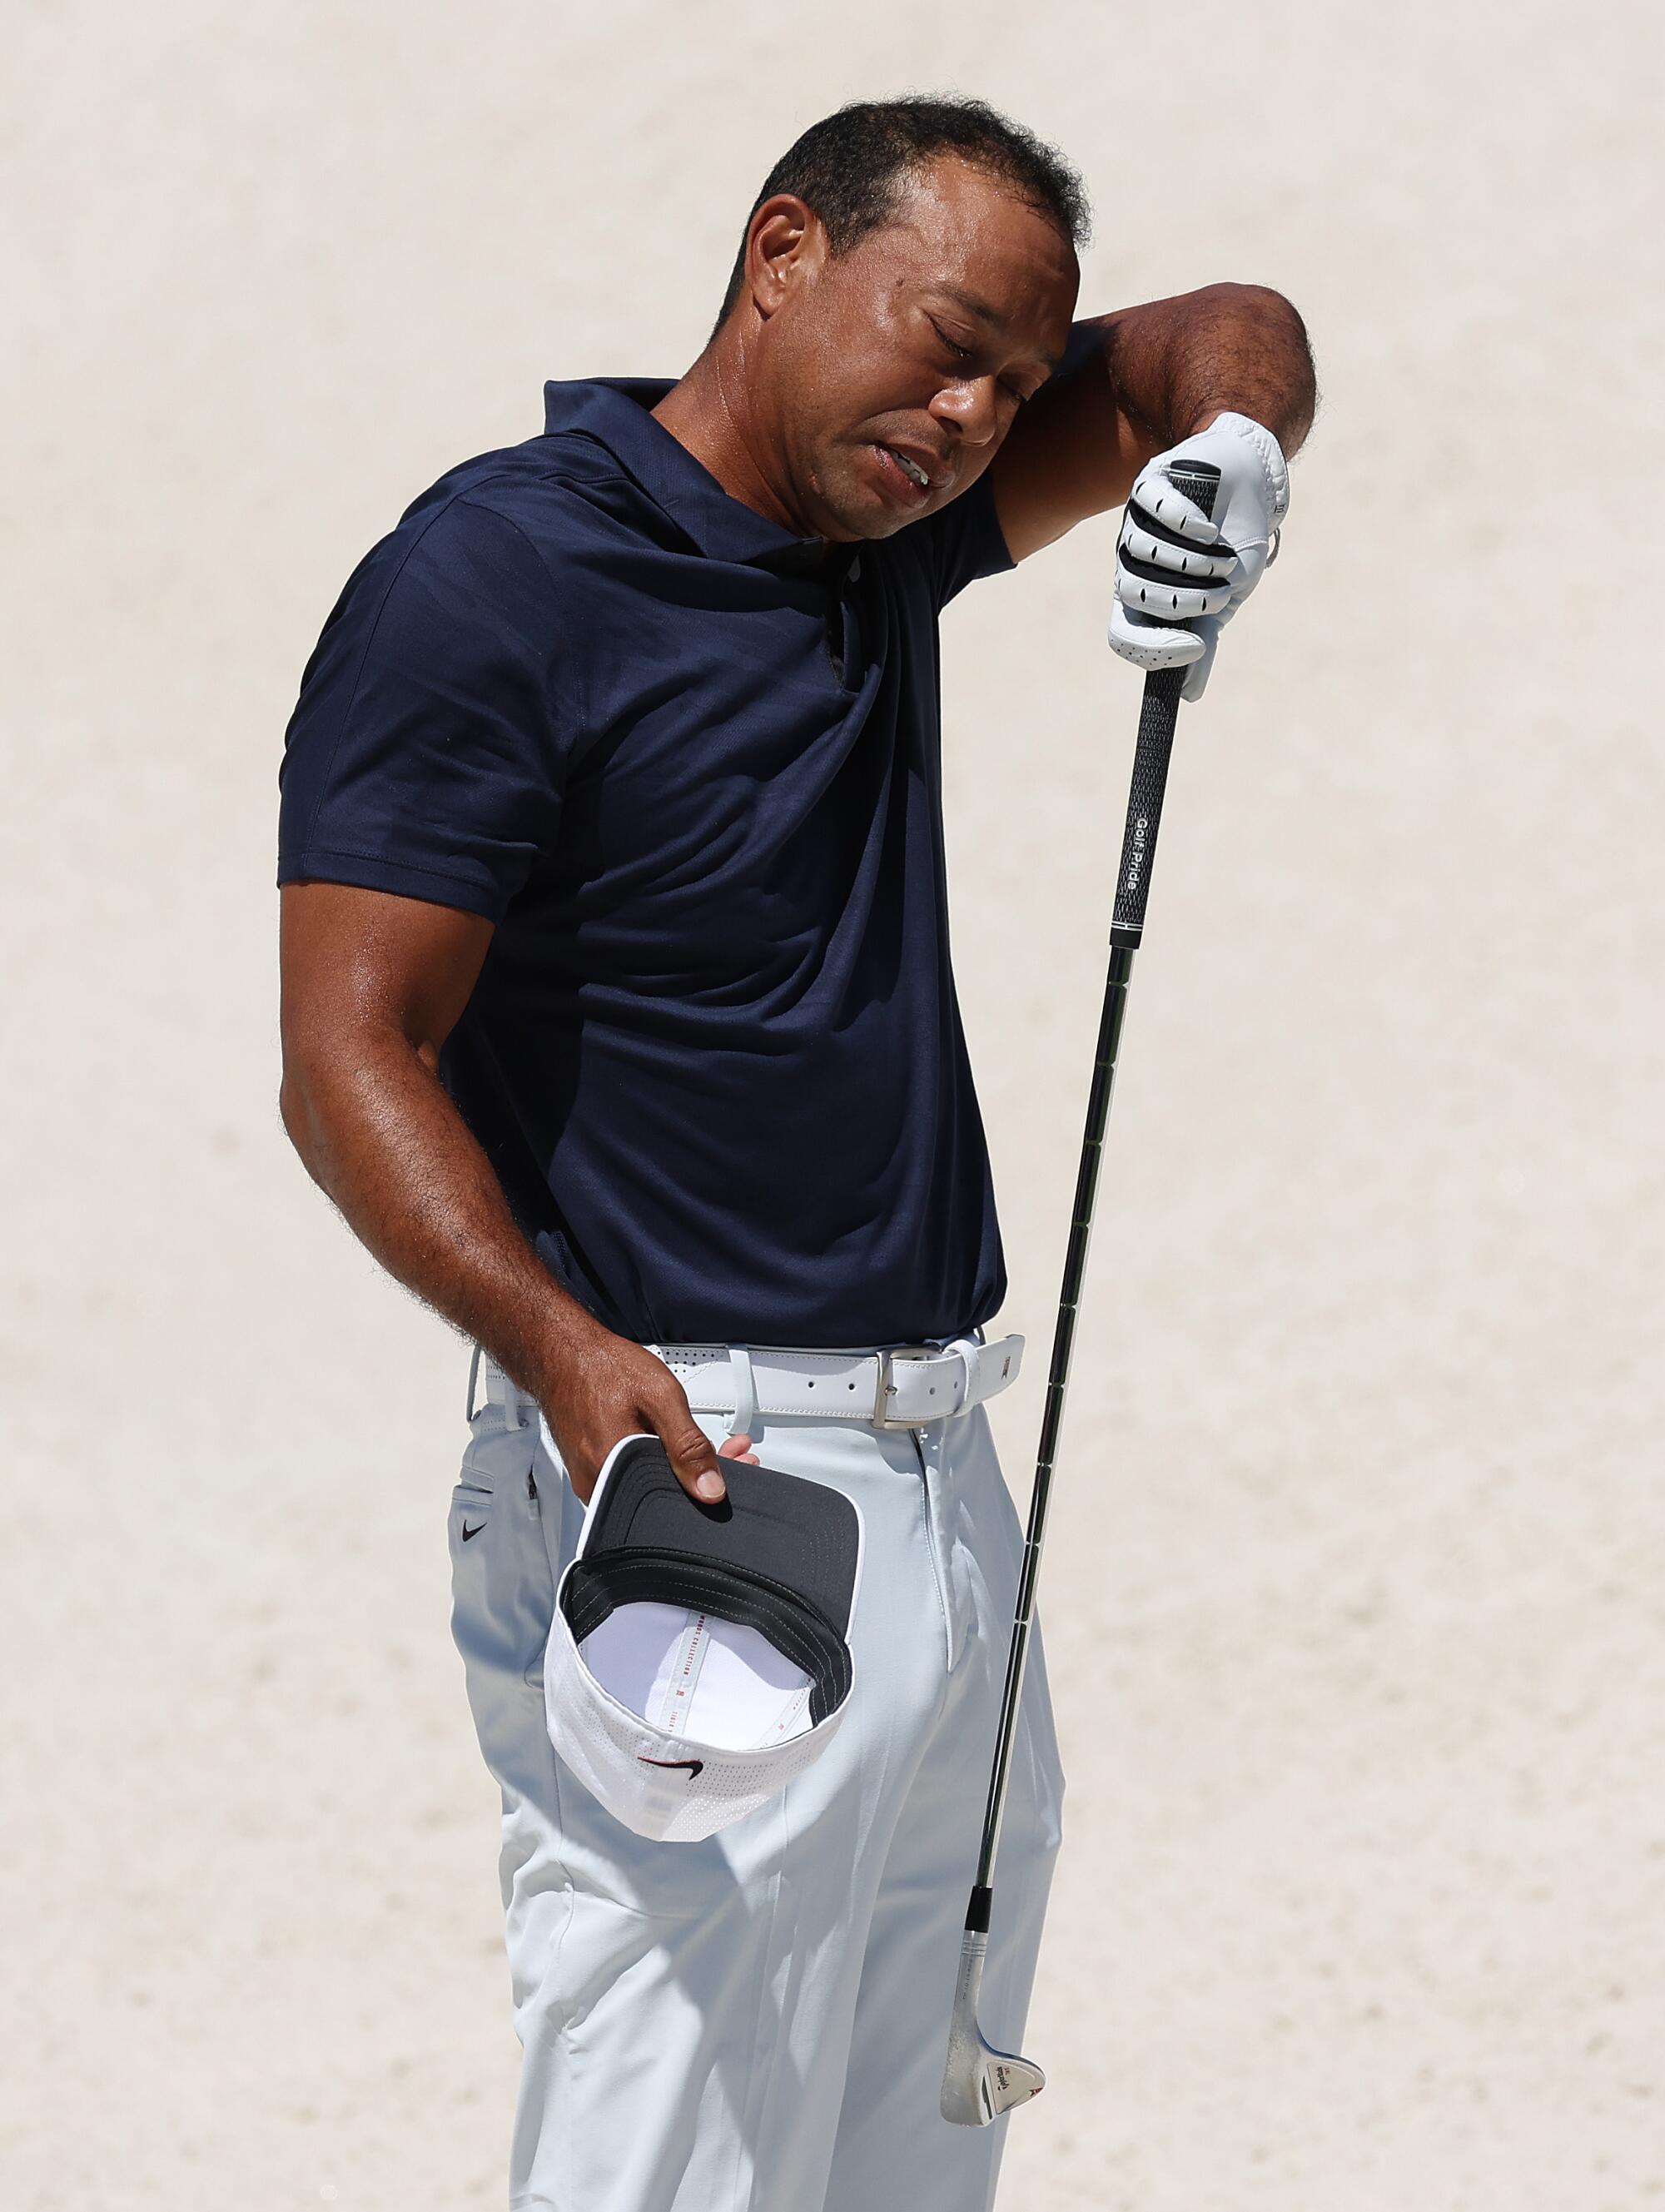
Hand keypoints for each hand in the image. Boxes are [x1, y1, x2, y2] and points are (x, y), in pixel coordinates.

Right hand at [532, 1317, 760, 1504]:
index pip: (678, 1499)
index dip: (716, 1484)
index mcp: (615, 1471)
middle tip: (730, 1452)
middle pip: (667, 1495)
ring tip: (708, 1444)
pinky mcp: (593, 1472)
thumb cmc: (601, 1367)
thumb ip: (687, 1444)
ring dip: (685, 1467)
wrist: (563, 1354)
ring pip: (652, 1486)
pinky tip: (673, 1444)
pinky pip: (634, 1477)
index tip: (740, 1465)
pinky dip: (660, 1462)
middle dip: (707, 1474)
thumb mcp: (659, 1396)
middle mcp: (599, 1486)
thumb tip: (710, 1488)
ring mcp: (594, 1481)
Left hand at [1108, 411, 1289, 701]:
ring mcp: (1135, 521)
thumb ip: (1204, 642)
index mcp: (1142, 597)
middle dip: (1184, 599)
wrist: (1252, 487)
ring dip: (1194, 563)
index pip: (1122, 636)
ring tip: (1222, 556)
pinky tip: (1209, 529)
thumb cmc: (1233, 546)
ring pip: (1144, 554)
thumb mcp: (1223, 602)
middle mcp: (1131, 562)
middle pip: (1133, 595)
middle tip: (1219, 590)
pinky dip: (1186, 525)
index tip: (1194, 647)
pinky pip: (1154, 510)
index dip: (1152, 649)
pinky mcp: (1148, 484)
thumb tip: (1188, 694)